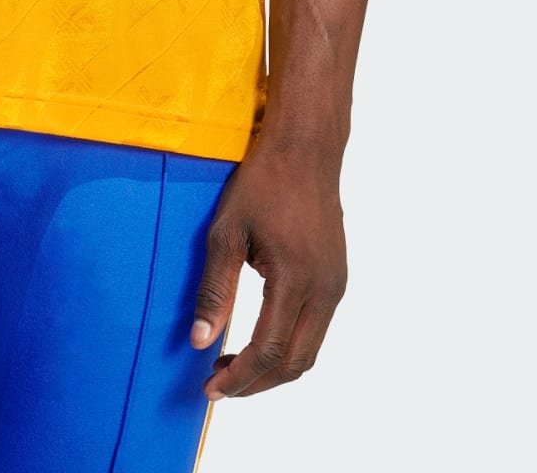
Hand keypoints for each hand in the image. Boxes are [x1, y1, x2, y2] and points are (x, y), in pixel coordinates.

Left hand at [190, 140, 347, 398]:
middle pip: (295, 363)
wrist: (305, 148)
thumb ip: (215, 290)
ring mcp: (336, 285)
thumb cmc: (262, 182)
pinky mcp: (337, 278)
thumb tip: (200, 341)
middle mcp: (325, 289)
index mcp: (296, 278)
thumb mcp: (226, 231)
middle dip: (257, 383)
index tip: (211, 388)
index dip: (240, 378)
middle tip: (219, 384)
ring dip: (274, 367)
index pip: (269, 351)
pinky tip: (260, 337)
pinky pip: (316, 328)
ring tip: (234, 365)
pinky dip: (289, 345)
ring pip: (309, 351)